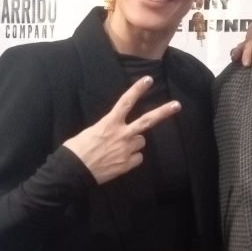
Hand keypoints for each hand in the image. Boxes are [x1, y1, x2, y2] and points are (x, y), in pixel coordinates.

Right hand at [63, 76, 179, 184]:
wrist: (74, 171)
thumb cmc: (77, 149)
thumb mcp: (90, 132)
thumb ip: (108, 129)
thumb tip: (116, 132)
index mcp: (109, 123)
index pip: (126, 102)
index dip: (137, 90)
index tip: (148, 79)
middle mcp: (121, 134)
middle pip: (147, 121)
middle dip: (163, 112)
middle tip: (177, 105)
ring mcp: (127, 149)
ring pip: (141, 141)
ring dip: (134, 143)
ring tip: (119, 149)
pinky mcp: (128, 163)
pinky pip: (138, 158)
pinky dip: (131, 159)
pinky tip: (119, 161)